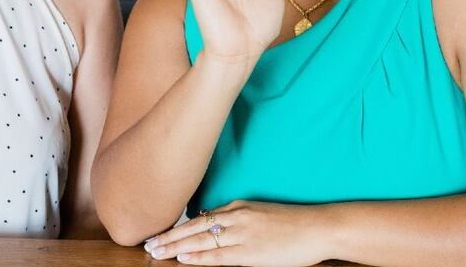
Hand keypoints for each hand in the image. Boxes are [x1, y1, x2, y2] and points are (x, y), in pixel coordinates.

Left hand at [143, 200, 329, 265]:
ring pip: (201, 241)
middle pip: (194, 228)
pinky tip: (182, 259)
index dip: (177, 226)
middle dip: (169, 237)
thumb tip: (216, 225)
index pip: (200, 217)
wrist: (318, 227)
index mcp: (238, 206)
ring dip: (176, 247)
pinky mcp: (252, 251)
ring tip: (155, 252)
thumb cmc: (293, 223)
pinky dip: (199, 257)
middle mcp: (236, 217)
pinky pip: (220, 255)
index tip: (159, 231)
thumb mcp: (260, 213)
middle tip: (147, 243)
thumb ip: (238, 218)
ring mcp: (243, 234)